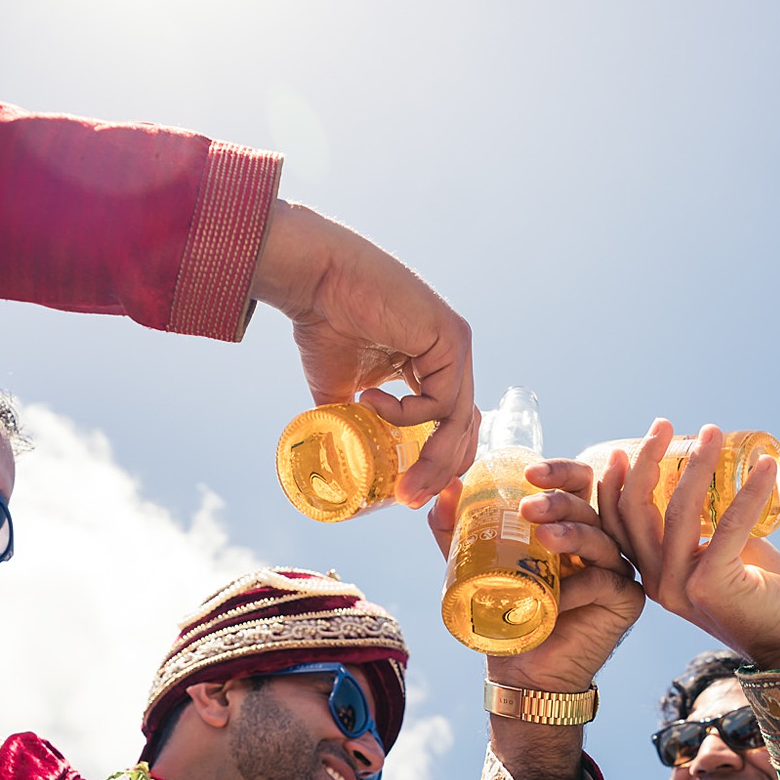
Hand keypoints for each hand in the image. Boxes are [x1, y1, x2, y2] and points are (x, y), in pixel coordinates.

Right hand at [252, 200, 476, 507]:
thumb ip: (355, 422)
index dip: (437, 461)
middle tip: (408, 500)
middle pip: (464, 429)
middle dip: (439, 472)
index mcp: (432, 365)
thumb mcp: (340, 389)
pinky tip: (370, 400)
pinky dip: (407, 414)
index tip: (409, 492)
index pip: (453, 424)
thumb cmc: (324, 322)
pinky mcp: (452, 339)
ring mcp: (455, 347)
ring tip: (401, 483)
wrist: (315, 279)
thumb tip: (346, 461)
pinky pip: (442, 400)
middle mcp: (451, 356)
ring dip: (431, 460)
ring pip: (460, 421)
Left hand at [427, 461, 645, 692]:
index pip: (575, 483)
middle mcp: (596, 541)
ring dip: (574, 533)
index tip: (530, 473)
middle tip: (528, 508)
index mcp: (569, 525)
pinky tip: (559, 597)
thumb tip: (446, 489)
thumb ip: (457, 530)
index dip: (559, 470)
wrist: (521, 671)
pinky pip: (607, 581)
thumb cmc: (505, 615)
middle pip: (590, 505)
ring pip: (601, 539)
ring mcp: (615, 569)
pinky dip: (582, 585)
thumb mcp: (475, 566)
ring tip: (545, 537)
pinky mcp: (626, 600)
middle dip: (560, 500)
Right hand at [598, 419, 779, 669]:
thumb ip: (702, 527)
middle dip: (647, 459)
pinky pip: (729, 525)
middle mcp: (657, 582)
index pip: (617, 524)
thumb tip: (704, 475)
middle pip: (636, 510)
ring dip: (698, 464)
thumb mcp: (716, 555)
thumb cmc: (757, 593)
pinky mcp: (713, 585)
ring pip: (679, 511)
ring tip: (714, 432)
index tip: (627, 447)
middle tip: (665, 424)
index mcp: (650, 575)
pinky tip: (767, 466)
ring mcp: (681, 585)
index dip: (615, 483)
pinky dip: (750, 490)